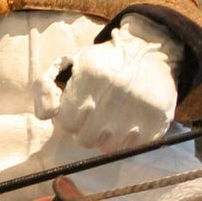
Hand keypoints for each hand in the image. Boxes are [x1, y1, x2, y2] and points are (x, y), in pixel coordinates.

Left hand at [52, 18, 181, 155]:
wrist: (149, 51)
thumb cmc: (104, 61)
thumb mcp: (70, 63)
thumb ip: (45, 87)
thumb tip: (47, 114)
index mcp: (91, 76)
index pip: (68, 122)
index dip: (71, 117)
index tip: (80, 107)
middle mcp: (114, 94)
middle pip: (85, 139)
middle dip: (86, 129)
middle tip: (96, 115)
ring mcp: (138, 110)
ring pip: (107, 147)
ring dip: (106, 137)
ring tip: (113, 119)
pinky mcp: (156, 122)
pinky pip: (131, 149)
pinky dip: (127, 141)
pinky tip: (130, 124)